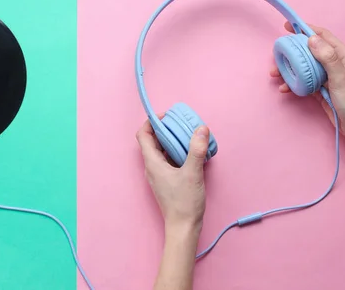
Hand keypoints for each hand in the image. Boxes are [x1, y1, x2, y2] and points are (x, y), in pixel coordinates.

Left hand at [136, 116, 209, 231]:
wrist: (183, 227)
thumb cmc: (184, 202)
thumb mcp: (193, 173)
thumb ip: (196, 150)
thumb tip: (201, 128)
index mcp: (152, 162)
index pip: (142, 135)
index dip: (151, 122)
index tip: (166, 116)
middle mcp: (152, 167)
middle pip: (152, 141)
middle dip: (165, 129)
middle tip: (180, 123)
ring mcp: (158, 175)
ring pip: (161, 151)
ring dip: (172, 141)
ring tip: (187, 135)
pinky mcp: (166, 181)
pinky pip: (168, 161)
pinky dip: (176, 153)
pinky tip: (191, 153)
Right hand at [270, 21, 344, 141]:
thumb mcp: (341, 78)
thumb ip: (328, 57)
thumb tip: (311, 38)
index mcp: (342, 56)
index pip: (322, 36)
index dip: (305, 29)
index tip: (287, 27)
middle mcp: (333, 63)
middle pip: (308, 51)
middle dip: (292, 53)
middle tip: (277, 57)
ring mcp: (326, 76)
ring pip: (303, 66)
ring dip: (289, 69)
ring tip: (276, 75)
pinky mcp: (320, 88)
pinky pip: (303, 81)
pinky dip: (293, 83)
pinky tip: (286, 88)